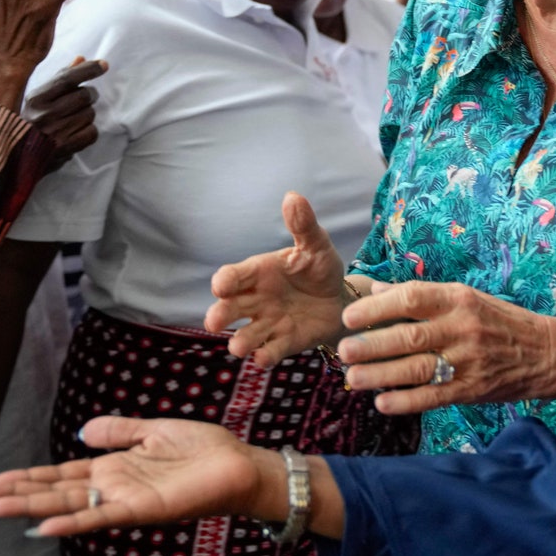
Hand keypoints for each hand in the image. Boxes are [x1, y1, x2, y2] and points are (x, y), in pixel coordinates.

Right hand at [0, 417, 267, 536]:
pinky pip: (102, 517)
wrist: (239, 465)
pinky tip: (43, 527)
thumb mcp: (153, 431)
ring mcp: (125, 501)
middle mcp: (112, 488)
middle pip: (52, 491)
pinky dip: (73, 522)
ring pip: (68, 505)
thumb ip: (118, 431)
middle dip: (12, 495)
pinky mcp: (145, 510)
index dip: (23, 477)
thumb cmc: (202, 451)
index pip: (58, 474)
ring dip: (29, 508)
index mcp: (112, 469)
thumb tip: (81, 432)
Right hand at [24, 56, 107, 170]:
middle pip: (84, 95)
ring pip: (90, 114)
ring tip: (73, 118)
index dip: (88, 70)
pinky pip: (92, 132)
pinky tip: (76, 131)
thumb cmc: (32, 122)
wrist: (18, 157)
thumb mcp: (40, 98)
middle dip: (89, 95)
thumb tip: (81, 59)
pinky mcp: (65, 149)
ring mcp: (55, 133)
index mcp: (36, 99)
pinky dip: (89, 130)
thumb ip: (60, 78)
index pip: (67, 79)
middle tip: (84, 99)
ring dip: (87, 114)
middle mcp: (44, 115)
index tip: (104, 64)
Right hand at [204, 193, 347, 365]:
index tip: (221, 285)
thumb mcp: (316, 246)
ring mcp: (267, 323)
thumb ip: (303, 226)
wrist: (341, 298)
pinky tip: (263, 359)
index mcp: (258, 272)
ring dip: (241, 341)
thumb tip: (293, 196)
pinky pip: (270, 351)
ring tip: (238, 347)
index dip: (225, 280)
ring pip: (246, 334)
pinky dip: (265, 356)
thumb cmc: (319, 268)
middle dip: (221, 314)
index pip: (234, 276)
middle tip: (214, 321)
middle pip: (230, 307)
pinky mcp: (283, 342)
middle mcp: (256, 299)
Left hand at [336, 280, 555, 414]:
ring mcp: (468, 360)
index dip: (376, 307)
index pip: (411, 298)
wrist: (546, 352)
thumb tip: (373, 290)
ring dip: (381, 375)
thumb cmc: (498, 321)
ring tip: (353, 378)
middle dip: (371, 345)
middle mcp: (463, 327)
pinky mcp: (472, 389)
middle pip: (408, 336)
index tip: (349, 317)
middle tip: (343, 351)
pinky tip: (382, 402)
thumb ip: (419, 296)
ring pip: (417, 369)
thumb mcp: (465, 298)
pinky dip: (406, 401)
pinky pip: (433, 397)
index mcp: (459, 298)